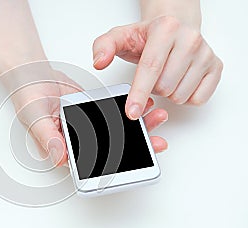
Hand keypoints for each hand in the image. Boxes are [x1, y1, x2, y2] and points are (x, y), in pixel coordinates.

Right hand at [11, 70, 167, 166]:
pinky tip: (145, 105)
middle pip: (113, 151)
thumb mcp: (35, 120)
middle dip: (137, 147)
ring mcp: (90, 127)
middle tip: (158, 143)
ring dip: (139, 127)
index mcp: (66, 150)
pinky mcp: (96, 112)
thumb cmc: (29, 100)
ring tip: (157, 118)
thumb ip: (47, 138)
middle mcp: (81, 142)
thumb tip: (59, 157)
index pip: (93, 166)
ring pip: (118, 132)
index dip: (117, 169)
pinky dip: (131, 109)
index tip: (137, 165)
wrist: (33, 76)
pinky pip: (116, 114)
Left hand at [92, 15, 222, 119]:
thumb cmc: (147, 36)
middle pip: (164, 86)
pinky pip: (198, 99)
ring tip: (165, 76)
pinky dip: (185, 97)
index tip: (132, 112)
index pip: (150, 68)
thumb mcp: (120, 36)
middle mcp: (190, 39)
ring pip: (180, 95)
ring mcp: (206, 54)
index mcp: (166, 29)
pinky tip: (179, 82)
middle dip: (152, 88)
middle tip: (152, 75)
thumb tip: (99, 62)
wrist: (174, 27)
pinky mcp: (216, 67)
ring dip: (168, 93)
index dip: (138, 93)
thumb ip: (104, 46)